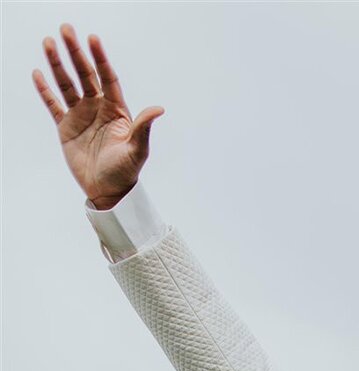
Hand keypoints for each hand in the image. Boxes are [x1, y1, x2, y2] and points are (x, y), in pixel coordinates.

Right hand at [33, 26, 162, 206]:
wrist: (108, 192)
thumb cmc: (125, 172)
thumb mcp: (137, 151)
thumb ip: (143, 128)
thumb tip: (158, 109)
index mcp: (115, 109)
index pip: (107, 77)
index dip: (100, 58)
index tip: (93, 39)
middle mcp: (97, 107)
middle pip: (85, 74)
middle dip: (75, 52)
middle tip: (66, 30)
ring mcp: (80, 115)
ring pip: (67, 84)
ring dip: (58, 64)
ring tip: (49, 43)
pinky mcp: (66, 127)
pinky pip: (53, 104)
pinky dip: (45, 90)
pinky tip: (38, 74)